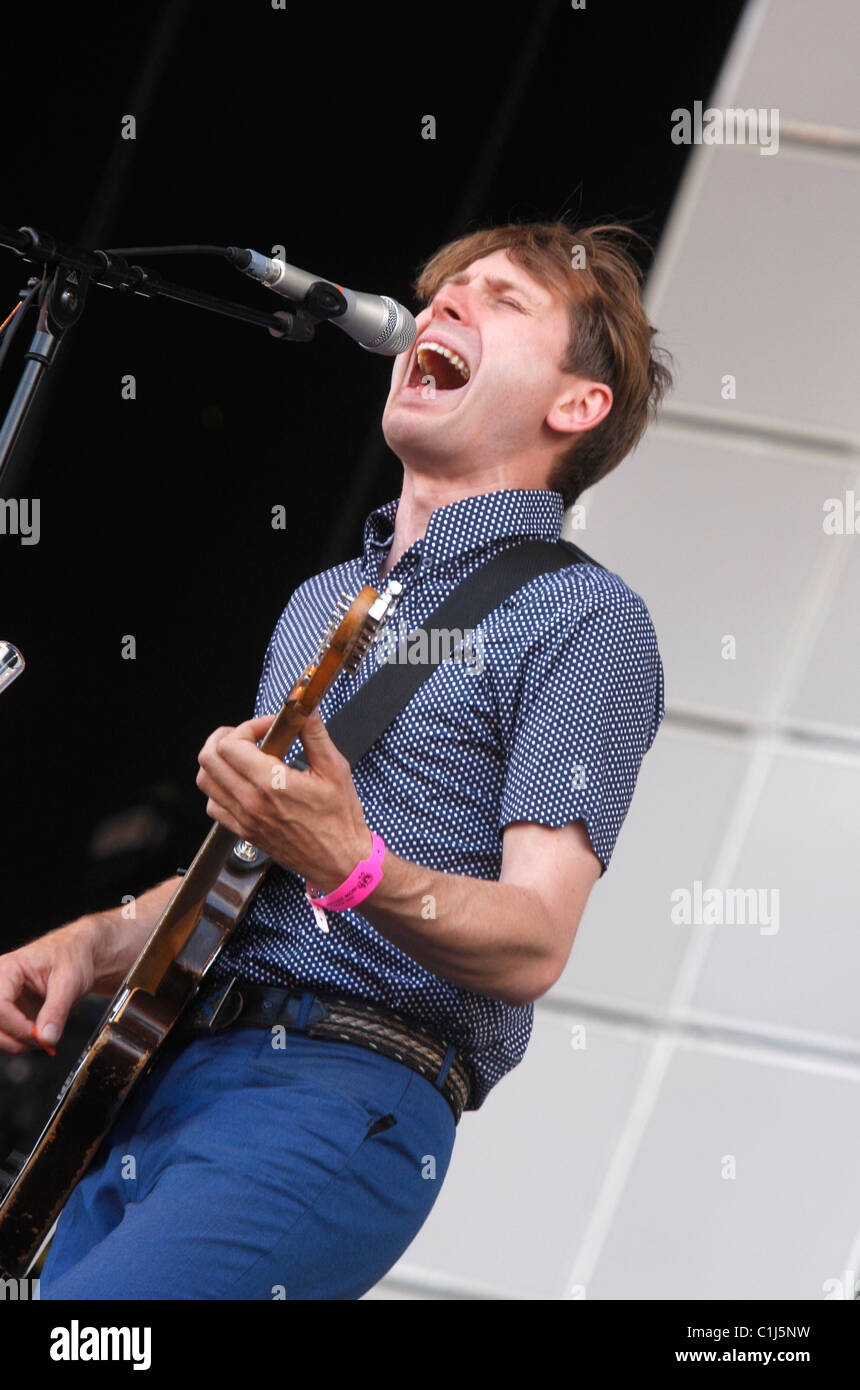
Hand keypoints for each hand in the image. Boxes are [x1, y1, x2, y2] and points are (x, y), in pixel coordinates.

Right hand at [0, 921, 96, 1054]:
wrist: (76, 955)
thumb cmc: (71, 957)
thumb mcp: (70, 981)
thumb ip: (56, 1011)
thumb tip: (46, 1037)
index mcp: (8, 969)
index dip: (17, 1027)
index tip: (39, 1036)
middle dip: (12, 1040)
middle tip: (40, 1042)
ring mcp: (0, 999)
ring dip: (12, 1045)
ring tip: (39, 1040)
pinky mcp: (6, 1012)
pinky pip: (1, 1034)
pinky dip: (13, 1043)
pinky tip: (32, 1039)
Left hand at [196, 710, 372, 892]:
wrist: (340, 861)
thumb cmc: (341, 819)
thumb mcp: (336, 770)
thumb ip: (315, 735)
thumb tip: (305, 711)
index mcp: (272, 783)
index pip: (231, 744)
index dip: (247, 726)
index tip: (268, 727)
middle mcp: (251, 802)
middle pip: (209, 759)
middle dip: (225, 737)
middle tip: (247, 735)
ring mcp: (244, 819)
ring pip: (206, 781)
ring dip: (218, 761)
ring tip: (240, 755)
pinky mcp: (244, 832)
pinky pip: (214, 805)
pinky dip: (219, 788)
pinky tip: (240, 782)